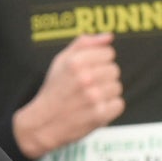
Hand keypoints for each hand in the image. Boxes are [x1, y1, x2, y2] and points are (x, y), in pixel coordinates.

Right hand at [11, 33, 124, 160]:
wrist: (43, 124)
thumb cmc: (54, 90)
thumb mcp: (61, 61)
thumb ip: (84, 44)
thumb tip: (109, 36)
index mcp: (75, 62)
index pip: (108, 53)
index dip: (99, 61)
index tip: (89, 70)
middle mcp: (85, 78)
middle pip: (114, 70)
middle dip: (103, 77)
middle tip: (88, 87)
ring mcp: (93, 97)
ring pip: (117, 87)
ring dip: (106, 93)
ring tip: (90, 98)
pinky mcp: (100, 115)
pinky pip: (119, 104)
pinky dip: (109, 108)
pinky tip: (94, 109)